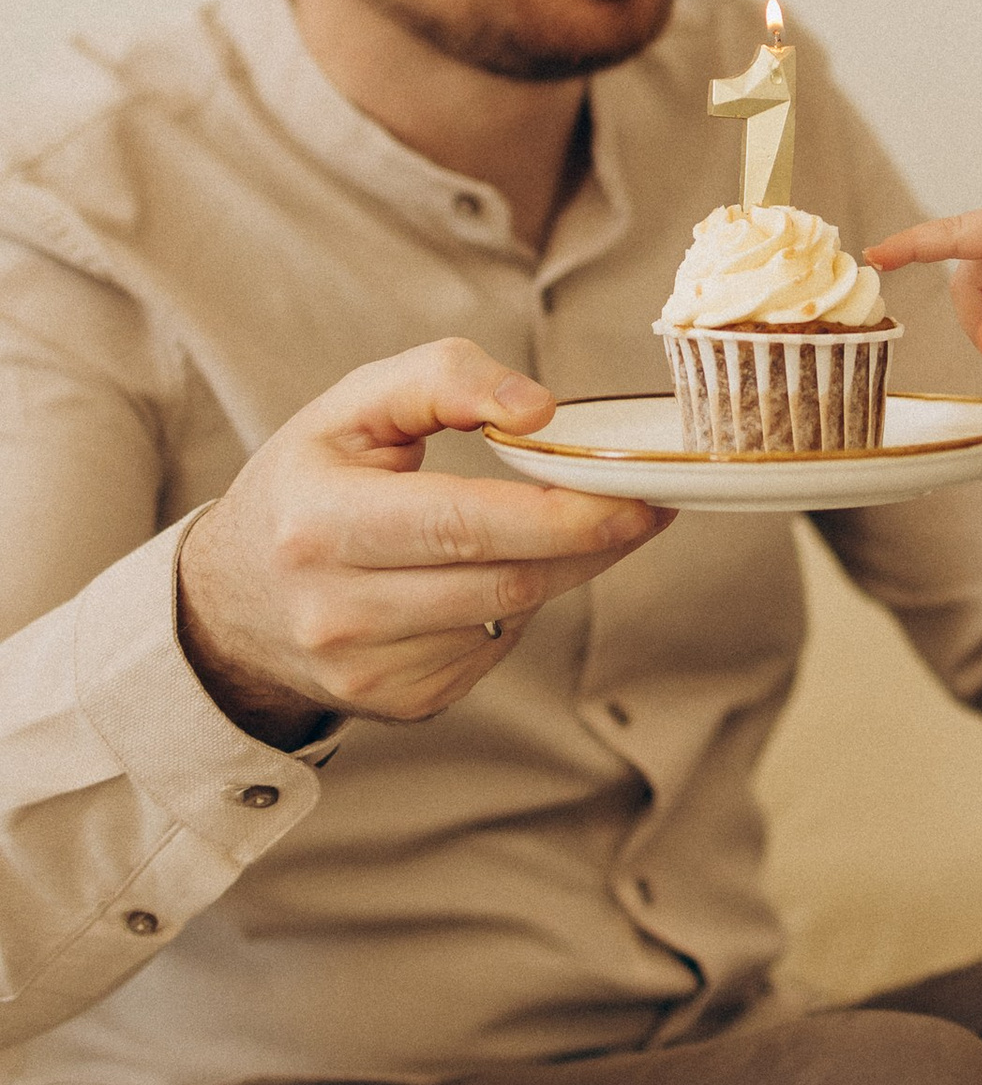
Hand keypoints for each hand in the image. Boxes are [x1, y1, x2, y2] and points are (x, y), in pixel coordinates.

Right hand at [177, 340, 672, 748]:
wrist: (231, 602)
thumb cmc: (306, 487)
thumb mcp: (352, 408)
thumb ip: (443, 379)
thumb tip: (539, 409)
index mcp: (318, 525)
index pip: (463, 524)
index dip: (562, 513)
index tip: (635, 492)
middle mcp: (335, 612)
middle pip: (505, 581)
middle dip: (592, 541)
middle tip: (647, 504)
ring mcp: (366, 671)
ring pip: (510, 617)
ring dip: (562, 570)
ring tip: (573, 525)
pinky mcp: (399, 704)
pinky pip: (493, 649)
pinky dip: (516, 606)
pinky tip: (498, 572)